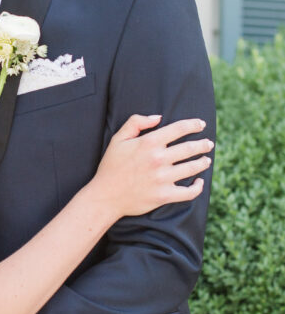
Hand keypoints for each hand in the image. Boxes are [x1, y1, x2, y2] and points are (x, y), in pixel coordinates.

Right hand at [95, 115, 213, 216]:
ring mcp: (163, 178)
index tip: (201, 125)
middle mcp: (159, 159)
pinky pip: (189, 192)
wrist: (105, 196)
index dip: (194, 125)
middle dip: (203, 144)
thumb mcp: (118, 139)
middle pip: (190, 148)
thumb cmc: (111, 166)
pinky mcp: (164, 195)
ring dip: (203, 162)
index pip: (179, 129)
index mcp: (149, 143)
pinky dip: (198, 186)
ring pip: (193, 167)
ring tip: (206, 160)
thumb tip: (158, 117)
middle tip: (208, 144)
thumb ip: (136, 122)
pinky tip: (199, 181)